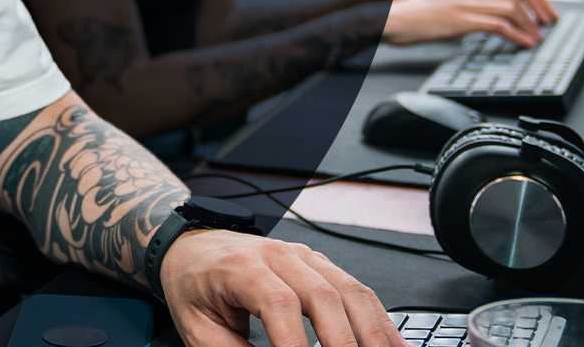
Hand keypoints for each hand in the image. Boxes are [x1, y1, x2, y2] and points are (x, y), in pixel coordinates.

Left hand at [160, 228, 403, 346]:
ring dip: (373, 331)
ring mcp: (302, 256)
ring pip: (348, 289)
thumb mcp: (196, 326)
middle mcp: (277, 255)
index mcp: (241, 266)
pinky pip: (355, 288)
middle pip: (322, 295)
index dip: (297, 344)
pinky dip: (377, 317)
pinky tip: (392, 343)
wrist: (191, 245)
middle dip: (345, 343)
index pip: (278, 304)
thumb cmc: (193, 284)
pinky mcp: (318, 264)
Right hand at [384, 0, 547, 48]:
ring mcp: (465, 2)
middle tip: (547, 25)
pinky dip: (516, 35)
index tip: (543, 10)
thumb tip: (489, 20)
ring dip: (529, 24)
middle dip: (538, 9)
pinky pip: (498, 25)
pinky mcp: (461, 19)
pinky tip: (522, 44)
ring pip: (512, 7)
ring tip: (536, 38)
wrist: (390, 18)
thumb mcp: (447, 5)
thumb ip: (469, 7)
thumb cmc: (415, 16)